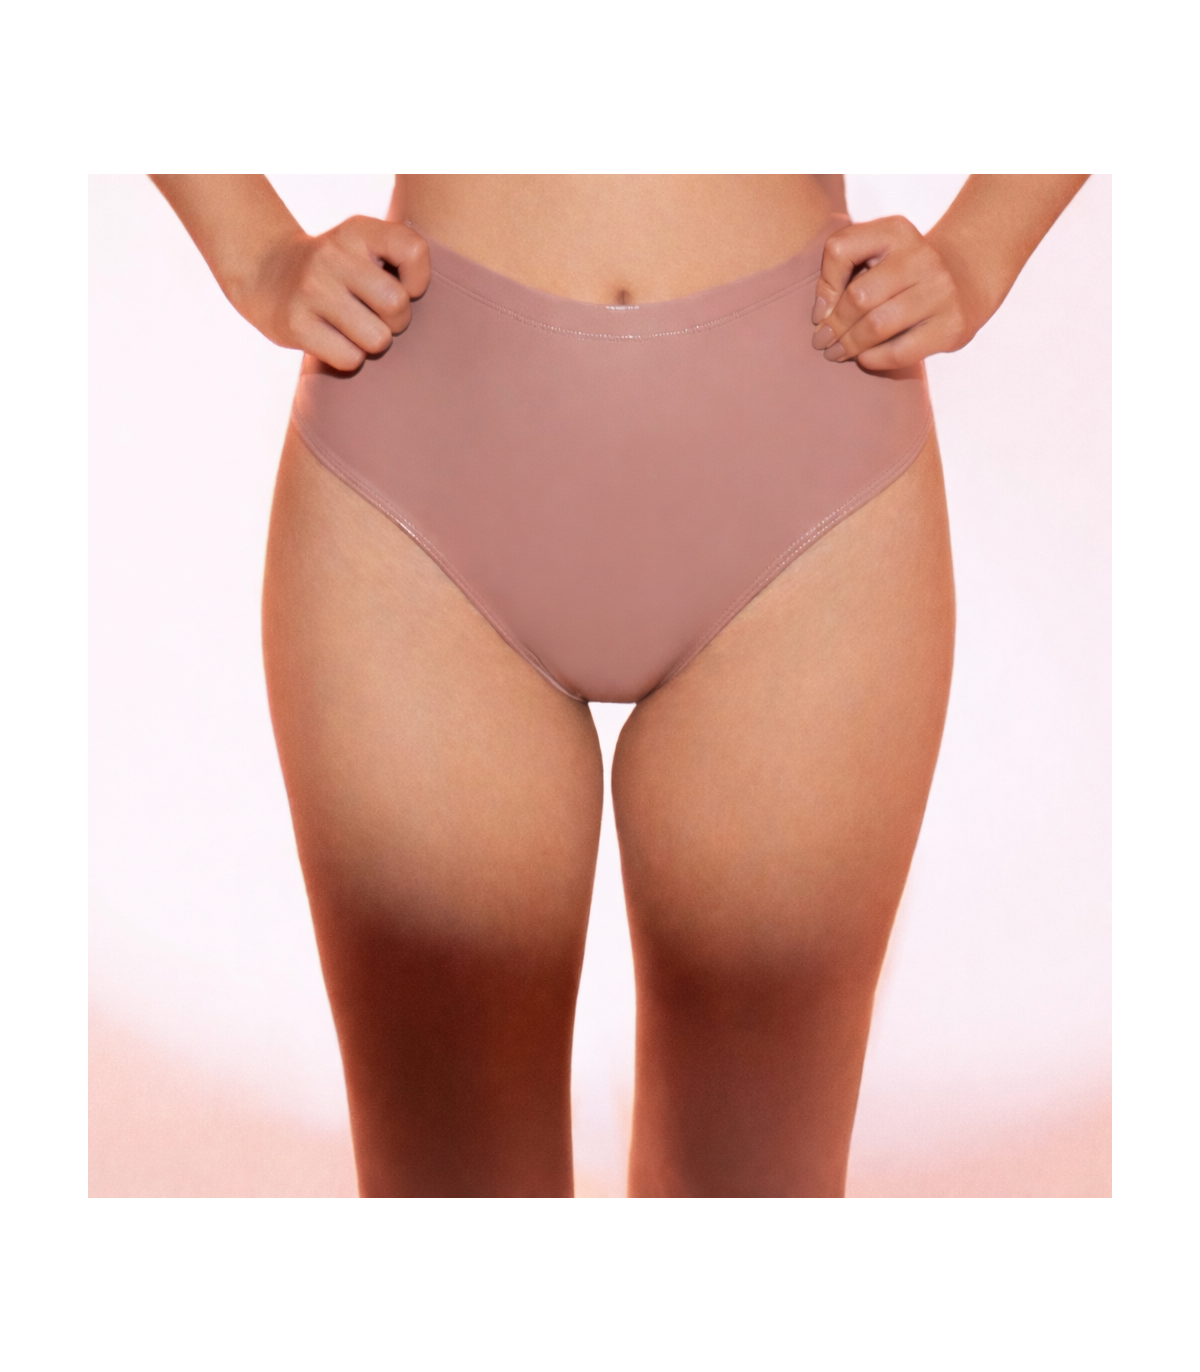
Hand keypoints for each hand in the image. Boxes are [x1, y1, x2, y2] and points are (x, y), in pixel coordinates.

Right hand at [235, 216, 429, 371]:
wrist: (266, 275)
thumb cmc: (337, 269)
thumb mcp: (365, 245)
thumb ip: (403, 258)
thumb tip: (434, 305)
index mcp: (358, 230)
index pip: (413, 251)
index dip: (418, 280)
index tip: (402, 285)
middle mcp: (333, 254)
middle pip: (397, 305)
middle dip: (396, 321)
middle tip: (375, 315)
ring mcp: (311, 289)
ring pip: (377, 339)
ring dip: (372, 342)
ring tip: (353, 327)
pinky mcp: (295, 324)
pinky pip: (351, 359)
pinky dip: (349, 357)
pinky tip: (333, 339)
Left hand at [810, 216, 982, 371]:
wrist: (965, 280)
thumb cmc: (902, 273)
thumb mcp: (875, 254)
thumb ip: (841, 272)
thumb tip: (821, 317)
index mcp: (895, 232)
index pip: (840, 250)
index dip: (823, 286)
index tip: (820, 311)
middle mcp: (922, 257)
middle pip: (858, 297)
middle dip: (833, 326)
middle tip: (822, 342)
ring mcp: (941, 291)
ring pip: (876, 326)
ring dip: (848, 345)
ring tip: (837, 353)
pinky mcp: (952, 325)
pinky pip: (899, 351)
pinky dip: (873, 359)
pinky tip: (863, 358)